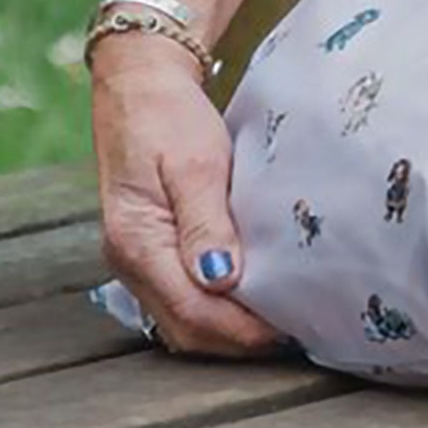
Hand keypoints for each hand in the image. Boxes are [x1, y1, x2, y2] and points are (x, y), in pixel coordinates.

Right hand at [89, 33, 285, 358]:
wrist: (139, 86)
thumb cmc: (168, 117)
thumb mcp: (195, 163)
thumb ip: (206, 222)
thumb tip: (221, 279)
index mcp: (137, 242)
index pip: (191, 311)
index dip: (241, 330)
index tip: (289, 330)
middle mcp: (130, 261)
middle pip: (186, 329)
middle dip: (239, 341)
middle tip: (297, 334)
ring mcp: (138, 260)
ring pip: (183, 322)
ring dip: (229, 331)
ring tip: (283, 324)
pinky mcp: (152, 252)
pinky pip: (182, 301)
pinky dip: (218, 312)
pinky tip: (255, 302)